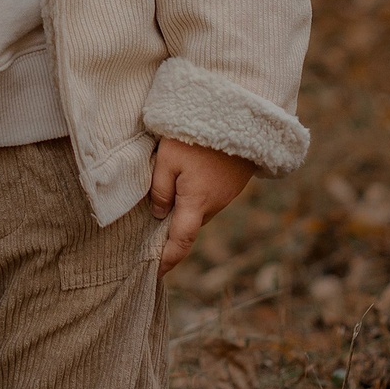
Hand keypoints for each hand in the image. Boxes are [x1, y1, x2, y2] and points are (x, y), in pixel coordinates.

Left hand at [148, 138, 253, 274]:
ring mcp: (226, 194)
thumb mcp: (168, 160)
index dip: (167, 260)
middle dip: (172, 232)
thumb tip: (159, 214)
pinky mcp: (231, 183)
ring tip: (165, 202)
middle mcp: (214, 205)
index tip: (154, 273)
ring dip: (184, 210)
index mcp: (196, 203)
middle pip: (188, 225)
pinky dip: (195, 197)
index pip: (180, 242)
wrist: (240, 116)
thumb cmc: (197, 137)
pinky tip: (186, 182)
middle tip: (149, 234)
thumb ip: (160, 189)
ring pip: (199, 210)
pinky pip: (209, 197)